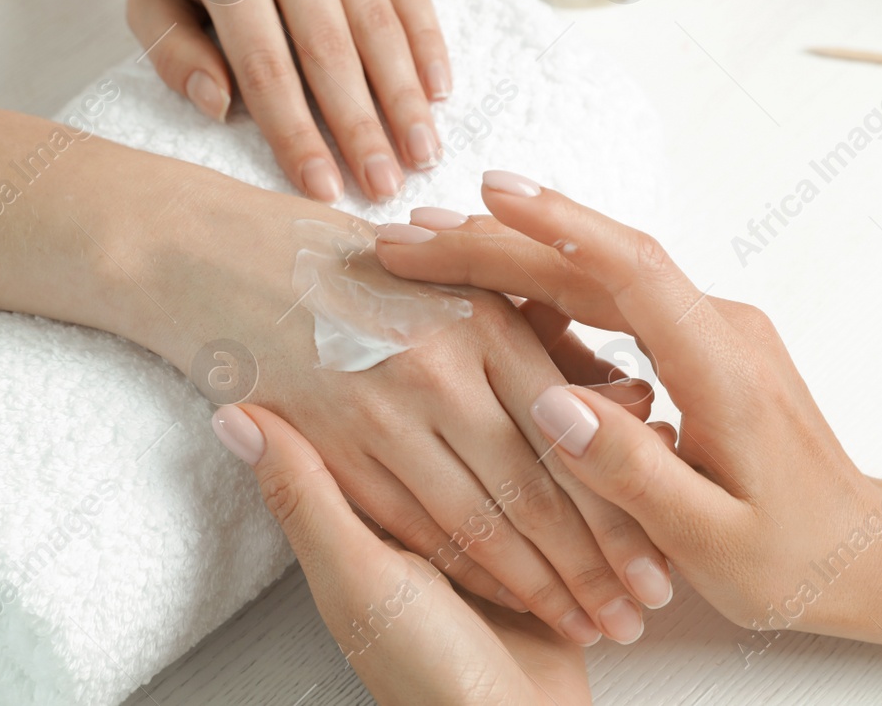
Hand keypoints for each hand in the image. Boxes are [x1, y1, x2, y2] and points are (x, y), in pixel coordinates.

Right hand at [107, 170, 672, 645]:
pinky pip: (415, 525)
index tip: (661, 557)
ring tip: (594, 623)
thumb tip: (633, 395)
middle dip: (597, 561)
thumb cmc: (357, 269)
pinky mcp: (331, 443)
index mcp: (487, 317)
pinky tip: (511, 598)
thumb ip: (543, 346)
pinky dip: (470, 570)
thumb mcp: (462, 287)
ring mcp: (382, 407)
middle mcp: (440, 363)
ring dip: (542, 583)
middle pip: (538, 485)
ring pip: (481, 519)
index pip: (575, 431)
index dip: (623, 504)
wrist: (219, 258)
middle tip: (642, 612)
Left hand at [129, 0, 449, 203]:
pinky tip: (438, 94)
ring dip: (404, 96)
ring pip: (379, 22)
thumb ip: (172, 54)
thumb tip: (218, 105)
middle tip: (384, 189)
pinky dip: (428, 43)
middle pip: (330, 49)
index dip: (295, 132)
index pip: (264, 63)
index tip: (321, 188)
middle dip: (361, 128)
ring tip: (422, 155)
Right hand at [375, 175, 881, 643]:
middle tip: (419, 233)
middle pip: (602, 259)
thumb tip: (554, 406)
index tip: (491, 196)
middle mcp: (718, 328)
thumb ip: (633, 472)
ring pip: (603, 273)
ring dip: (522, 256)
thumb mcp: (712, 539)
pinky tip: (497, 290)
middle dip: (507, 238)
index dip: (558, 226)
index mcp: (721, 368)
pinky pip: (614, 298)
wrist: (861, 548)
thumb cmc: (792, 556)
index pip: (633, 270)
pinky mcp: (698, 343)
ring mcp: (710, 329)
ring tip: (438, 249)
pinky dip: (551, 285)